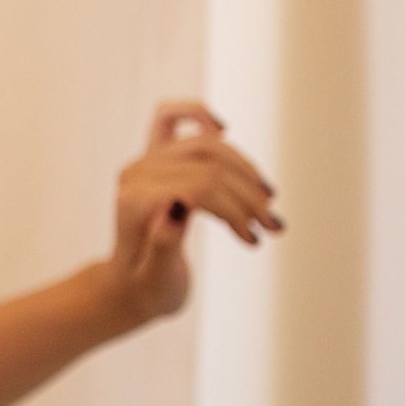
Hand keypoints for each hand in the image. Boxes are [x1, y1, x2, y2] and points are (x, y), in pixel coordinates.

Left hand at [100, 100, 281, 324]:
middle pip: (209, 169)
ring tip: (268, 200)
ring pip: (206, 145)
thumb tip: (177, 207)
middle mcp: (136, 174)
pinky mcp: (152, 156)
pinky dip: (198, 115)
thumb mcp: (158, 282)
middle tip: (274, 227)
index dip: (235, 211)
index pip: (200, 190)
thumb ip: (163, 246)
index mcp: (134, 203)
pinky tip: (222, 129)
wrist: (130, 287)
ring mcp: (144, 161)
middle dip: (247, 197)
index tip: (255, 239)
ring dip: (243, 168)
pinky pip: (169, 116)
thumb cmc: (147, 290)